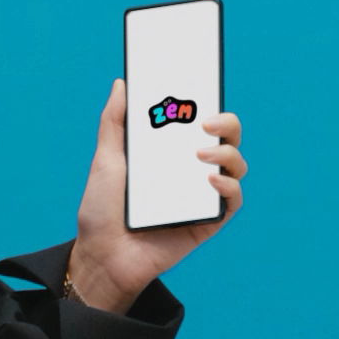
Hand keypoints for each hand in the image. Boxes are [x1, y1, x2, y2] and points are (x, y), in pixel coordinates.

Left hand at [68, 78, 246, 313]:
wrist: (102, 255)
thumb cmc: (102, 210)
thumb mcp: (106, 159)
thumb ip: (114, 122)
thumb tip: (122, 83)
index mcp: (170, 153)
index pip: (199, 122)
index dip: (207, 103)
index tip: (201, 86)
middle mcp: (192, 171)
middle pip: (227, 139)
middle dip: (227, 122)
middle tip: (206, 120)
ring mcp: (202, 195)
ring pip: (236, 165)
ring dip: (228, 152)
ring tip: (202, 153)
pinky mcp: (208, 221)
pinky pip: (232, 200)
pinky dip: (228, 185)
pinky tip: (210, 180)